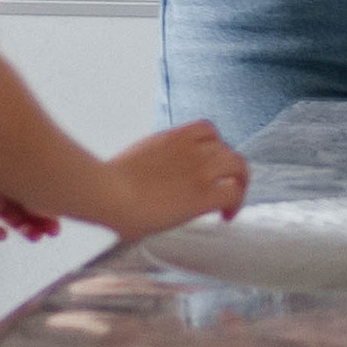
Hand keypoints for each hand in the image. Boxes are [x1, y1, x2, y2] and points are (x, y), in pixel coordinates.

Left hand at [0, 98, 58, 238]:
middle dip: (39, 213)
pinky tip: (0, 235)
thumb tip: (43, 141)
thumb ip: (8, 140)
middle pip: (19, 196)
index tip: (60, 206)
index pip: (27, 176)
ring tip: (35, 235)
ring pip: (2, 211)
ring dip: (20, 224)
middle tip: (53, 228)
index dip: (44, 193)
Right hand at [99, 119, 248, 239]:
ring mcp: (199, 169)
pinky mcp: (203, 193)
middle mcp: (190, 149)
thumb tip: (145, 182)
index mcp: (172, 138)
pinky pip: (234, 193)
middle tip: (224, 185)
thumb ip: (151, 163)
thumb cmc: (109, 183)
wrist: (108, 192)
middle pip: (227, 148)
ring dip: (238, 183)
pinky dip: (236, 203)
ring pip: (237, 167)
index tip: (208, 165)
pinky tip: (226, 216)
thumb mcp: (135, 160)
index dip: (214, 147)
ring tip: (230, 202)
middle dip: (228, 167)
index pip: (206, 130)